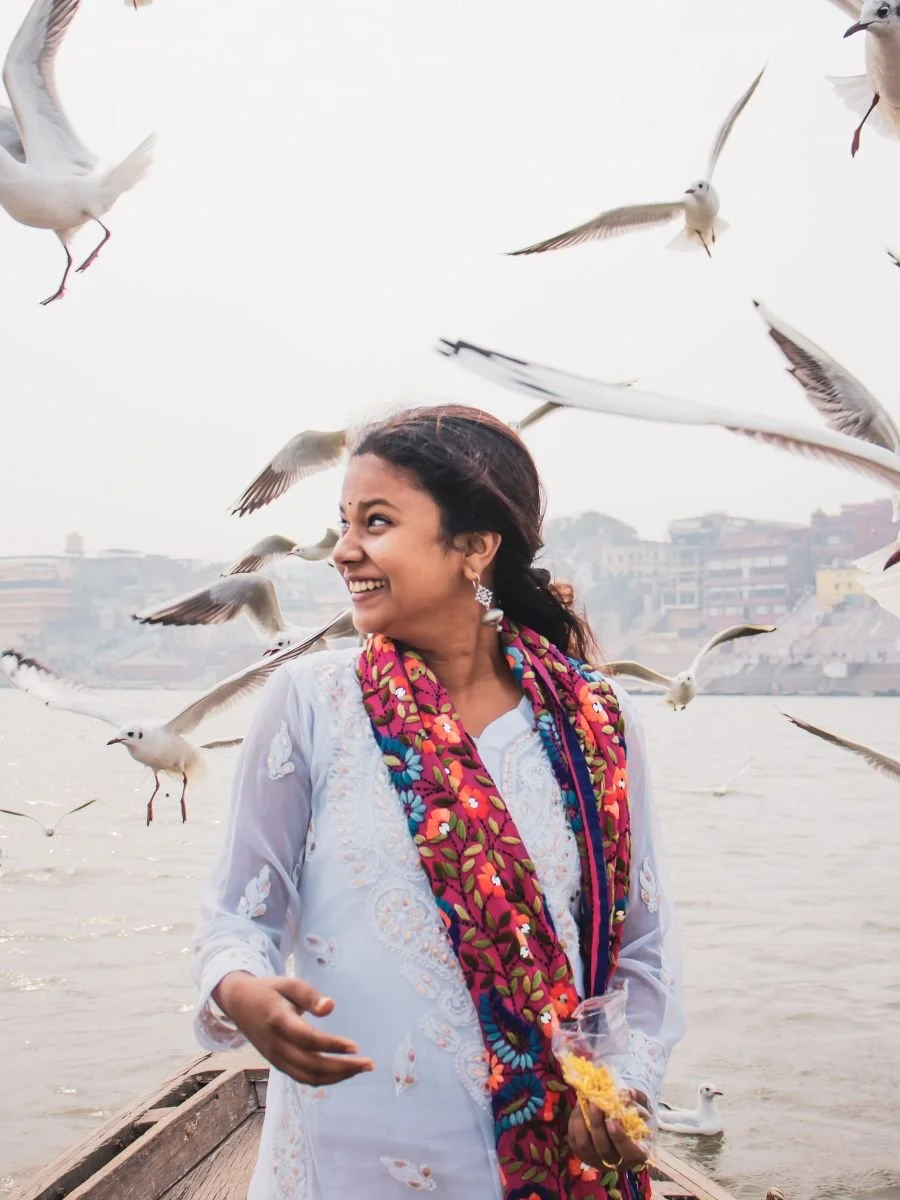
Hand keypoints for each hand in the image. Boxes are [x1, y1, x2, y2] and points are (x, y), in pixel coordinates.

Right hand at [214, 972, 374, 1085]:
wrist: (239, 1003)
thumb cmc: (269, 991)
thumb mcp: (288, 984)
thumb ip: (310, 995)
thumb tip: (332, 1007)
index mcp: (278, 1021)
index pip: (308, 1039)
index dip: (332, 1045)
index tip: (355, 1047)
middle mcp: (276, 1045)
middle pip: (311, 1065)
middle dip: (342, 1068)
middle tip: (369, 1064)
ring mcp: (275, 1058)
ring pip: (308, 1077)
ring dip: (337, 1077)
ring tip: (360, 1069)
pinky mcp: (277, 1064)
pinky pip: (302, 1078)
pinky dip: (324, 1079)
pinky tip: (342, 1072)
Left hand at [568, 1088, 651, 1173]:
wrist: (621, 1125)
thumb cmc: (634, 1117)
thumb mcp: (642, 1107)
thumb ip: (638, 1100)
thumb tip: (629, 1093)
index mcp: (636, 1154)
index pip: (629, 1153)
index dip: (620, 1138)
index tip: (611, 1121)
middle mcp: (616, 1163)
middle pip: (603, 1149)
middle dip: (597, 1125)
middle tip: (594, 1103)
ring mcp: (597, 1160)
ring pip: (585, 1146)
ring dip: (582, 1122)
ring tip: (583, 1101)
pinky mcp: (582, 1154)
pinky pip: (574, 1140)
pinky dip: (574, 1123)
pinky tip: (578, 1107)